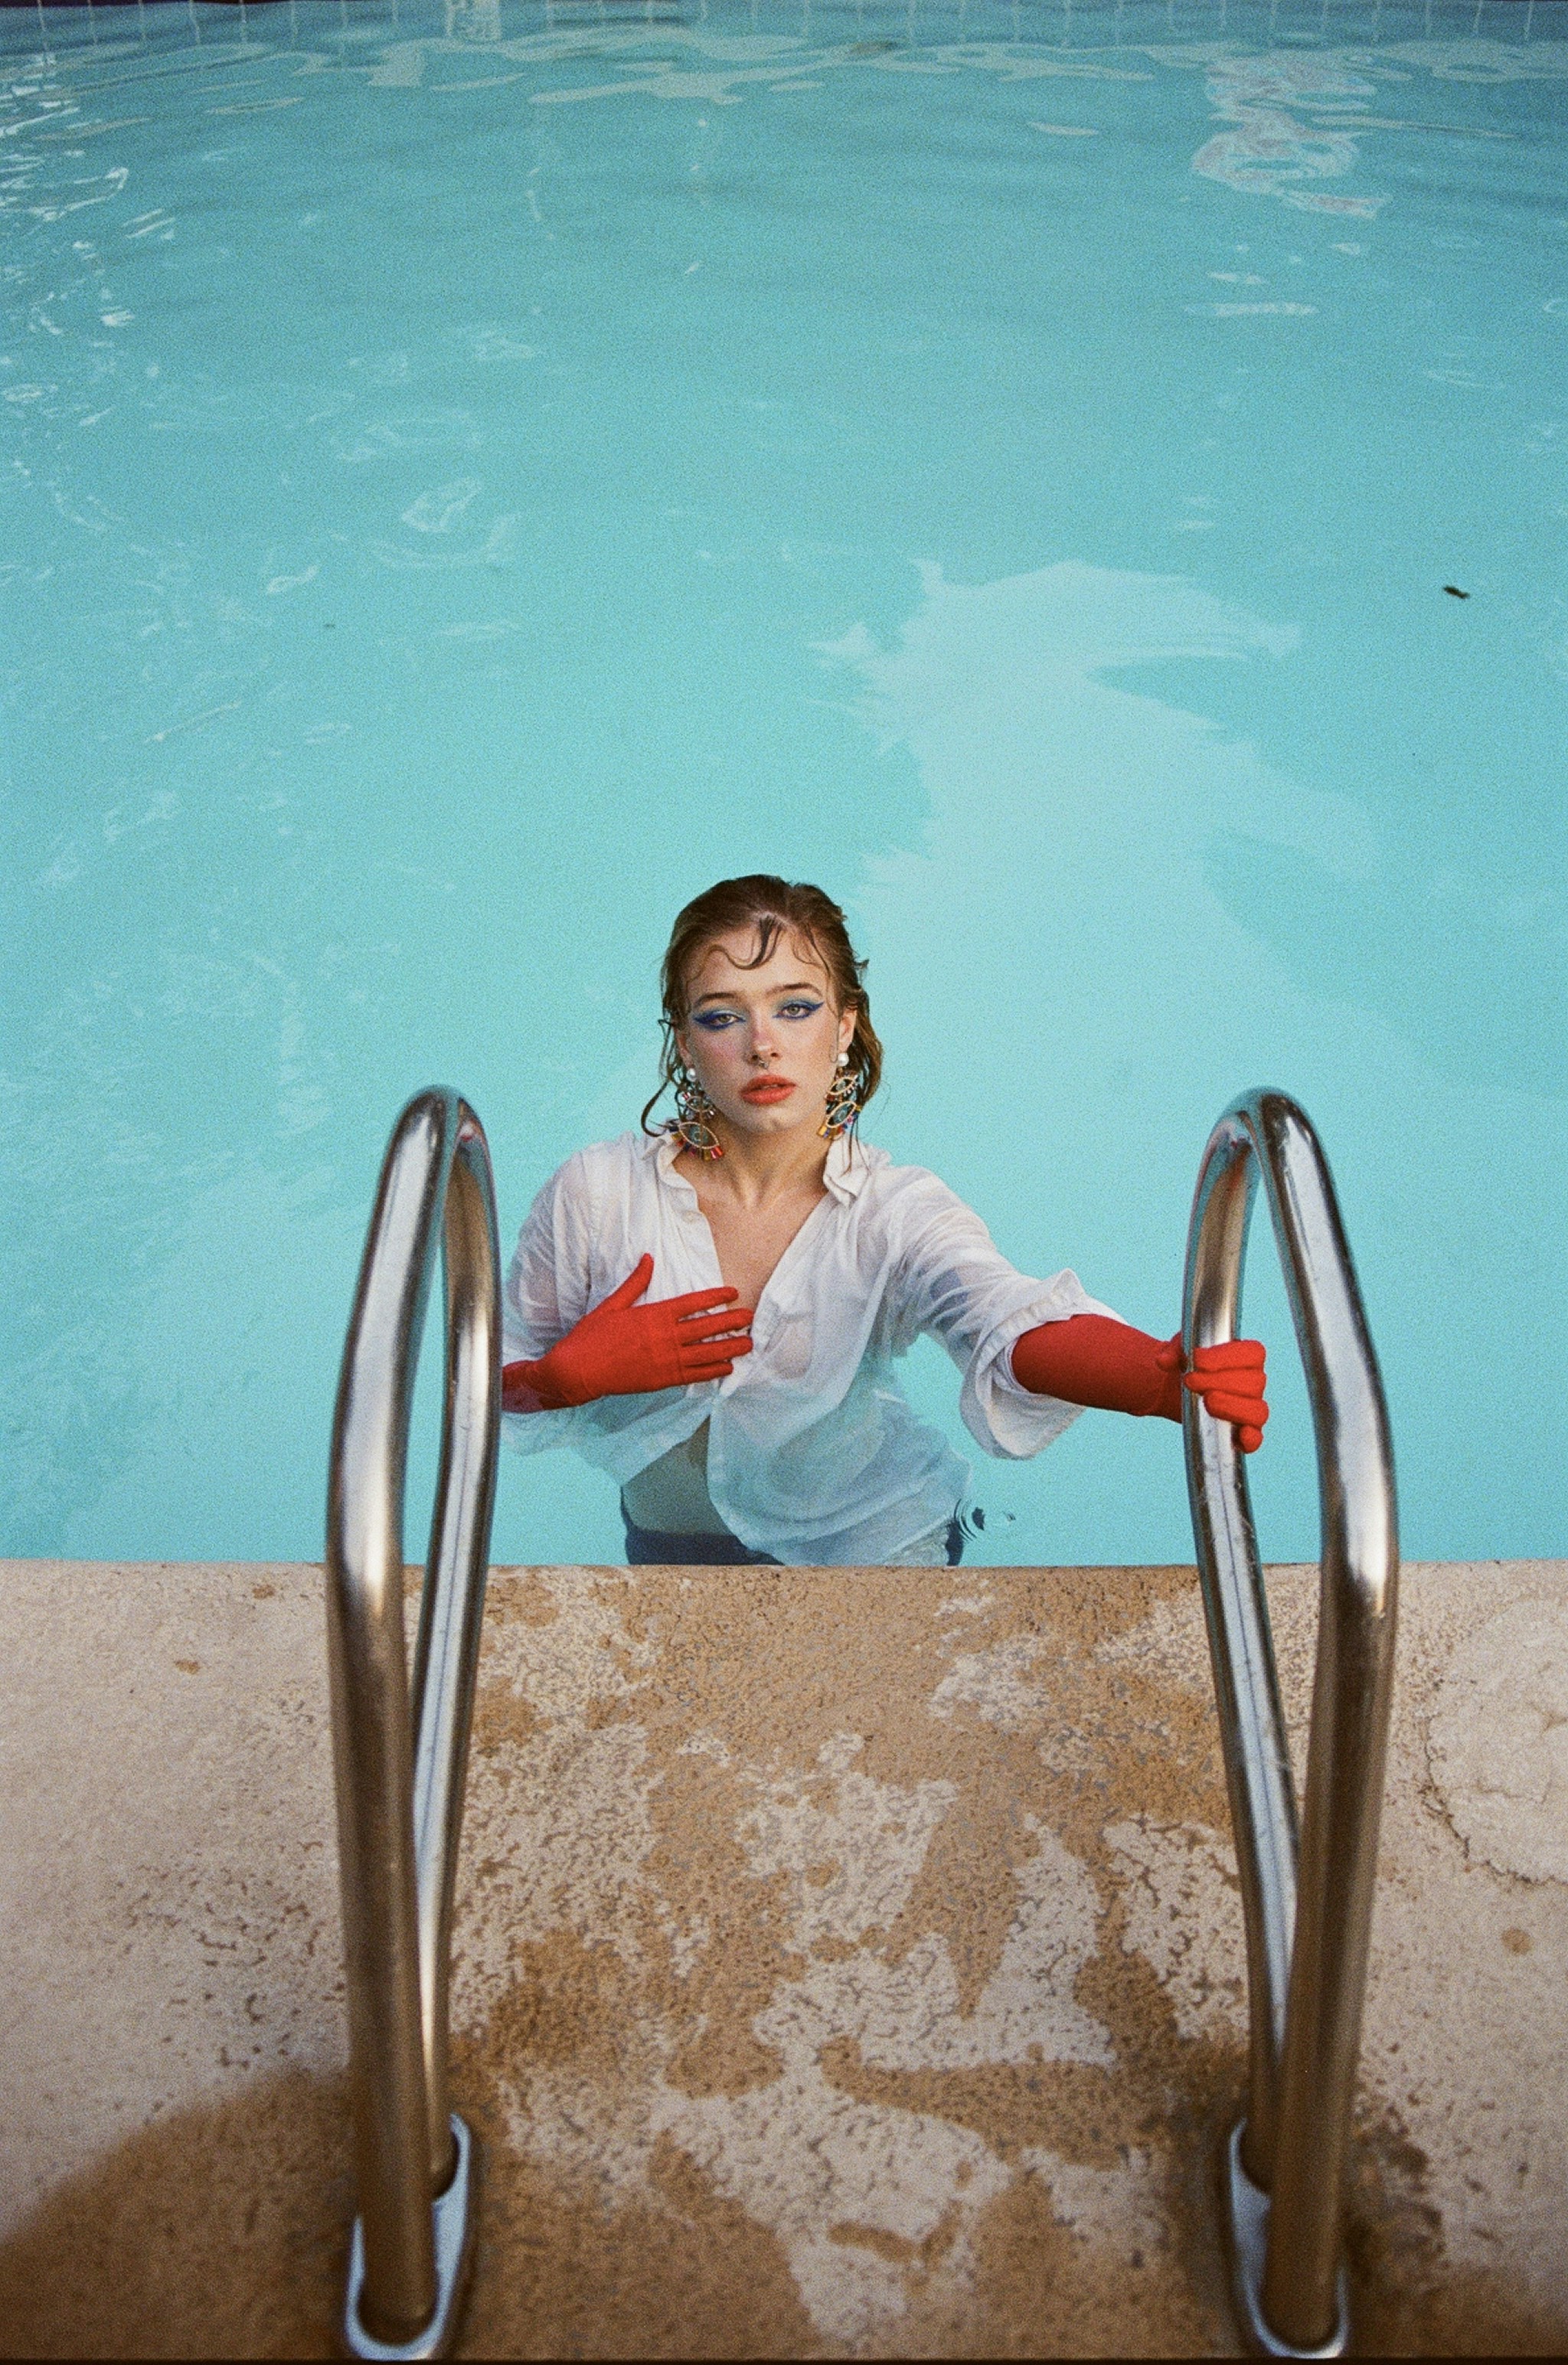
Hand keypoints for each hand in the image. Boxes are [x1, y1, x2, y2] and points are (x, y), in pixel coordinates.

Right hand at [503, 1253, 752, 1411]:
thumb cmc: (591, 1336)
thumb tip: (648, 1258)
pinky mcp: (664, 1379)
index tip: (733, 1293)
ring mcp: (666, 1360)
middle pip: (708, 1327)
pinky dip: (714, 1371)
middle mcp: (666, 1337)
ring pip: (708, 1353)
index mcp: (655, 1315)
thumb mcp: (612, 1304)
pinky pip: (696, 1375)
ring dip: (731, 1347)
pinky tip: (728, 1368)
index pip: (694, 1302)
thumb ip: (635, 1283)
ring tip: (749, 1343)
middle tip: (751, 1318)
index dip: (716, 1296)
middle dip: (732, 1322)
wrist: (578, 1370)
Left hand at [1156, 1335, 1267, 1452]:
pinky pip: (1256, 1438)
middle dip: (1219, 1381)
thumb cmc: (1187, 1364)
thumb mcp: (1179, 1350)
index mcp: (1246, 1357)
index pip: (1253, 1353)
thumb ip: (1173, 1350)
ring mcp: (1251, 1408)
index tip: (1198, 1360)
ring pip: (1257, 1410)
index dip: (1228, 1357)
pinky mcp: (1243, 1431)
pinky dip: (1251, 1439)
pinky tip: (1241, 1435)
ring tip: (1206, 1401)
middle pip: (1253, 1382)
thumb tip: (1164, 1361)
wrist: (1178, 1388)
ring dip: (1232, 1406)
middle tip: (1190, 1380)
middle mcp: (1254, 1382)